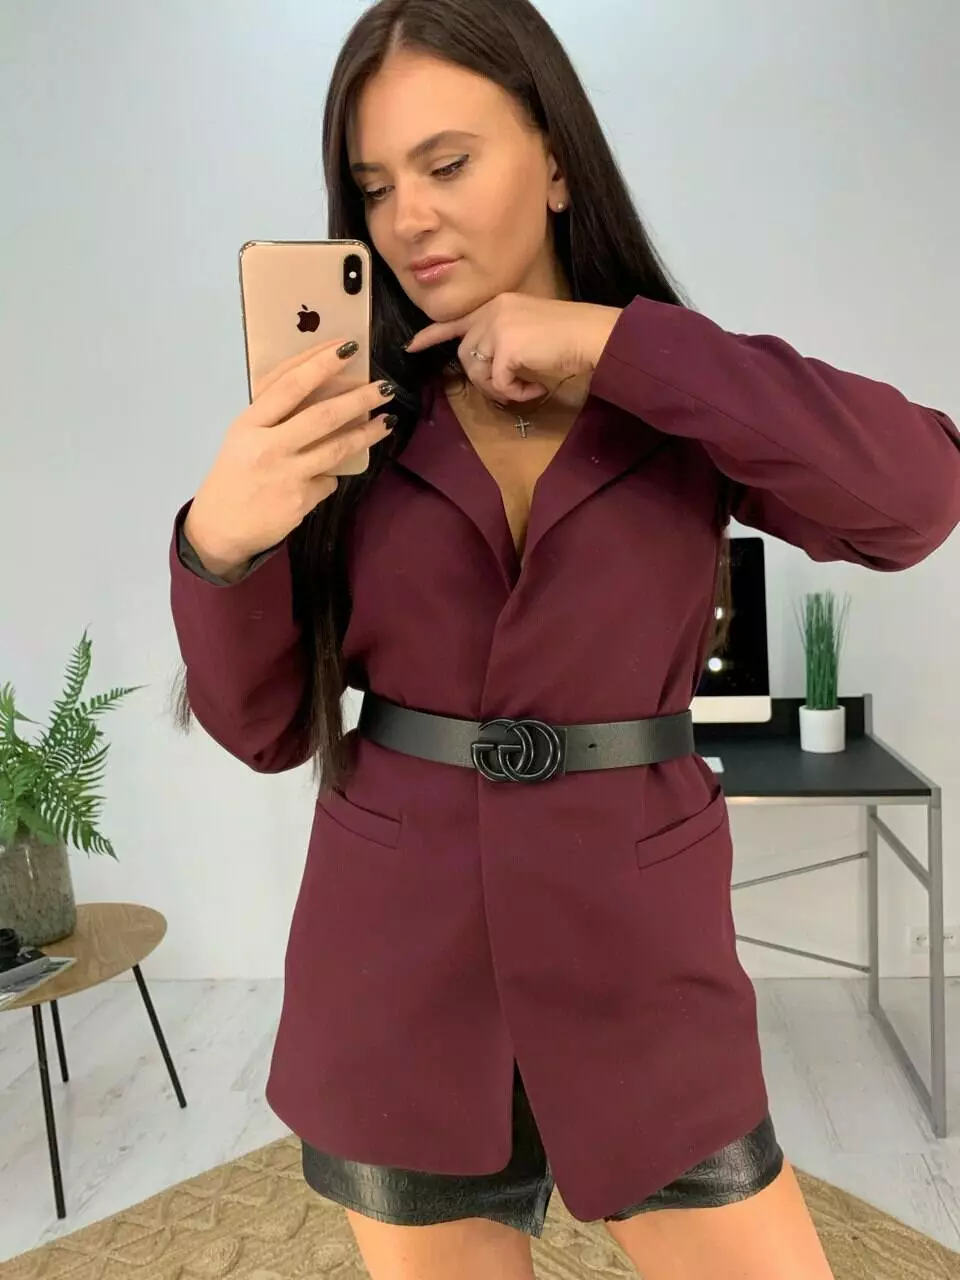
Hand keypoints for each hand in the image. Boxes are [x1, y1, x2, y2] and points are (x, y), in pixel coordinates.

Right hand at [184, 340, 395, 571]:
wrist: (219, 528)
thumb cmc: (233, 476)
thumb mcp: (242, 438)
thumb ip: (274, 417)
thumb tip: (319, 390)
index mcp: (249, 424)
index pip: (290, 385)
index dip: (322, 363)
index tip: (349, 348)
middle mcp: (268, 447)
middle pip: (323, 416)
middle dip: (359, 398)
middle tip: (385, 387)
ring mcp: (286, 475)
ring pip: (337, 448)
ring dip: (367, 433)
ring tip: (387, 421)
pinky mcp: (300, 501)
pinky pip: (329, 480)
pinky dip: (333, 474)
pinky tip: (331, 473)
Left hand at [404, 293, 621, 402]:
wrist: (592, 335)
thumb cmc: (570, 336)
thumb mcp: (529, 330)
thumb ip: (503, 339)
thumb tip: (488, 367)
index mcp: (498, 304)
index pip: (456, 321)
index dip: (432, 335)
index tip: (411, 347)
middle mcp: (493, 310)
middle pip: (466, 355)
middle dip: (483, 380)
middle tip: (510, 388)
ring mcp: (497, 327)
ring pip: (477, 370)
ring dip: (498, 388)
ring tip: (524, 389)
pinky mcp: (506, 347)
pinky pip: (497, 383)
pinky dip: (513, 394)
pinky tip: (534, 389)